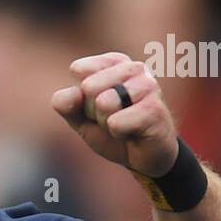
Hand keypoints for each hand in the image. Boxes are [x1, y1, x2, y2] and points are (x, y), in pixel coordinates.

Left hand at [51, 52, 178, 176]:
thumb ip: (67, 105)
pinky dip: (119, 134)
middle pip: (89, 87)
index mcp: (115, 62)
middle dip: (95, 112)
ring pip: (104, 103)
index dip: (83, 97)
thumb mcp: (82, 118)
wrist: (143, 157)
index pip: (80, 70)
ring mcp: (147, 85)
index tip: (100, 107)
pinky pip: (116, 122)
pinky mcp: (154, 108)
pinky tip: (133, 133)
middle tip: (113, 119)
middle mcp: (134, 67)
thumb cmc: (114, 131)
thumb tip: (67, 96)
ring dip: (108, 124)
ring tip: (124, 126)